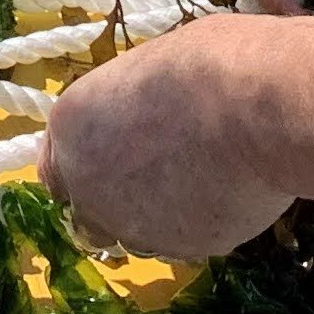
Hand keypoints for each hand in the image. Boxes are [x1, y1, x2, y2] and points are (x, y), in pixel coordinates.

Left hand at [36, 14, 300, 261]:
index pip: (54, 170)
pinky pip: (182, 241)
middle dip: (114, 201)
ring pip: (133, 234)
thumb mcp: (151, 68)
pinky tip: (226, 192)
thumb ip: (132, 105)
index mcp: (71, 128)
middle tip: (158, 174)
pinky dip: (197, 225)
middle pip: (87, 212)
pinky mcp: (181, 249)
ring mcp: (131, 224)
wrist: (259, 109)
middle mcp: (88, 185)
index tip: (108, 159)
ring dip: (153, 218)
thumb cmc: (208, 64)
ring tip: (197, 180)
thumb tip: (148, 113)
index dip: (83, 166)